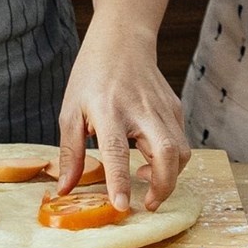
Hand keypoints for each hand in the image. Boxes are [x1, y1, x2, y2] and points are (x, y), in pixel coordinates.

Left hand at [56, 27, 190, 211]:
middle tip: (149, 204)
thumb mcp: (70, 112)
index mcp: (109, 111)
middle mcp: (141, 110)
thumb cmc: (91, 77)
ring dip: (170, 175)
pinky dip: (172, 159)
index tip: (122, 206)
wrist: (122, 41)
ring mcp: (162, 108)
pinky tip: (151, 157)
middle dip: (164, 186)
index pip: (117, 152)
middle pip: (167, 154)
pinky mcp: (174, 108)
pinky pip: (181, 141)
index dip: (120, 181)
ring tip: (146, 177)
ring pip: (181, 151)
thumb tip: (65, 190)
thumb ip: (70, 154)